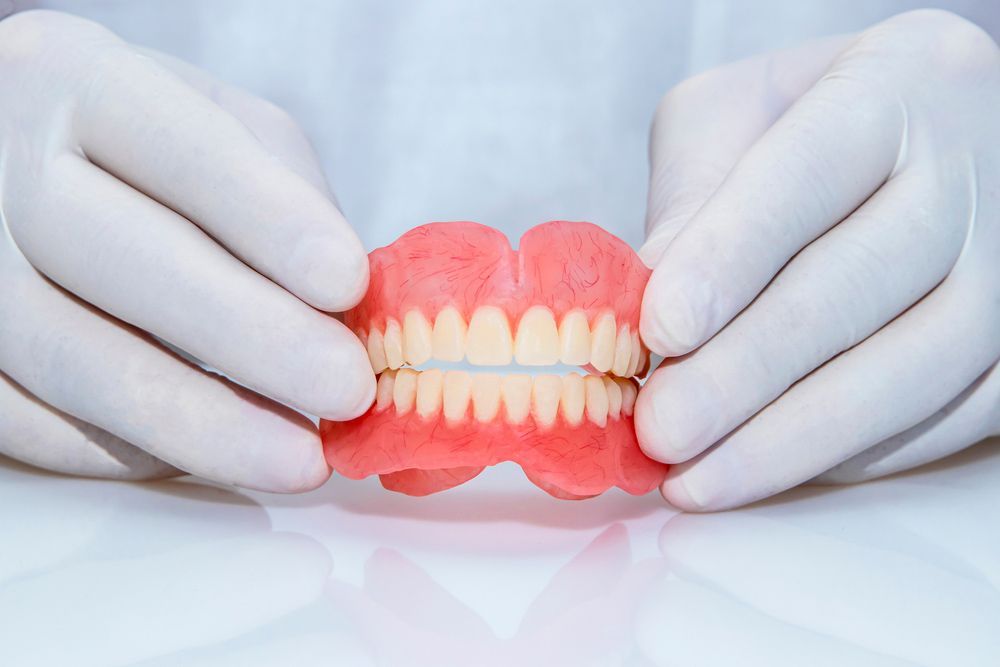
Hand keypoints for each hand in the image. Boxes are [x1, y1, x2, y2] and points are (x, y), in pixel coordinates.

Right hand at [0, 11, 373, 490]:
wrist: (19, 159)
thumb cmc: (147, 146)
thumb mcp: (218, 122)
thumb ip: (283, 190)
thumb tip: (341, 305)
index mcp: (78, 81)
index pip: (180, 148)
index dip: (268, 220)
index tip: (348, 283)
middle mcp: (0, 165)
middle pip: (118, 258)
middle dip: (248, 334)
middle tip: (344, 387)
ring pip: (71, 357)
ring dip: (198, 422)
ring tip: (297, 459)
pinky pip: (28, 421)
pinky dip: (126, 450)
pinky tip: (206, 455)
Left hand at [635, 9, 999, 510]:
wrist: (922, 139)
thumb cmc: (805, 125)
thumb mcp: (734, 117)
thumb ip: (692, 198)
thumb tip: (651, 313)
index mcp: (894, 86)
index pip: (807, 174)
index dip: (730, 258)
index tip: (660, 331)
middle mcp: (975, 166)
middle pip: (858, 283)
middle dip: (745, 371)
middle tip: (661, 429)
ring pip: (912, 368)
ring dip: (791, 438)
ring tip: (695, 478)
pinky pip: (947, 419)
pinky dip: (848, 456)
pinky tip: (767, 469)